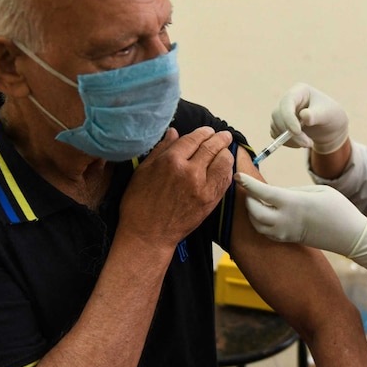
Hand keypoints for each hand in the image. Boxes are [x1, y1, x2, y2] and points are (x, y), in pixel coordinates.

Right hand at [120, 127, 233, 246]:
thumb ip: (161, 149)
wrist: (148, 235)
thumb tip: (174, 132)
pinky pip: (225, 179)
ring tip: (225, 150)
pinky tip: (224, 167)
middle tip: (224, 135)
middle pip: (212, 147)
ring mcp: (203, 187)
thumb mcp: (143, 171)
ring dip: (226, 152)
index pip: (194, 138)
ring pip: (224, 161)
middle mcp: (190, 171)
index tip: (208, 131)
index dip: (203, 132)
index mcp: (171, 161)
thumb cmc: (139, 203)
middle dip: (220, 138)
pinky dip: (227, 170)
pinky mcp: (211, 201)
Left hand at [235, 173, 366, 273]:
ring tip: (256, 200)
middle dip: (248, 198)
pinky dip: (260, 222)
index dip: (247, 183)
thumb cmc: (338, 209)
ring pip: (257, 224)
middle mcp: (285, 220)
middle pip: (253, 211)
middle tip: (249, 188)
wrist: (350, 236)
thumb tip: (276, 194)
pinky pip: (265, 232)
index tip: (237, 175)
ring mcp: (285, 232)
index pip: (261, 192)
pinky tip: (265, 214)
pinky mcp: (288, 240)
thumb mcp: (317, 191)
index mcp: (292, 203)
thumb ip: (293, 191)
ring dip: (252, 212)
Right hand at [271, 83, 348, 153]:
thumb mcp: (328, 114)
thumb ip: (316, 114)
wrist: (330, 126)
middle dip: (290, 133)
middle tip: (308, 144)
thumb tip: (304, 116)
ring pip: (275, 127)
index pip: (287, 102)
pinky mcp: (279, 125)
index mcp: (299, 91)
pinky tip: (301, 143)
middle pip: (277, 115)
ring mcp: (281, 112)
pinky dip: (287, 142)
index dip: (289, 118)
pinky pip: (276, 135)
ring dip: (290, 139)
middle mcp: (287, 100)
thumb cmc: (331, 115)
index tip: (297, 132)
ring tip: (309, 143)